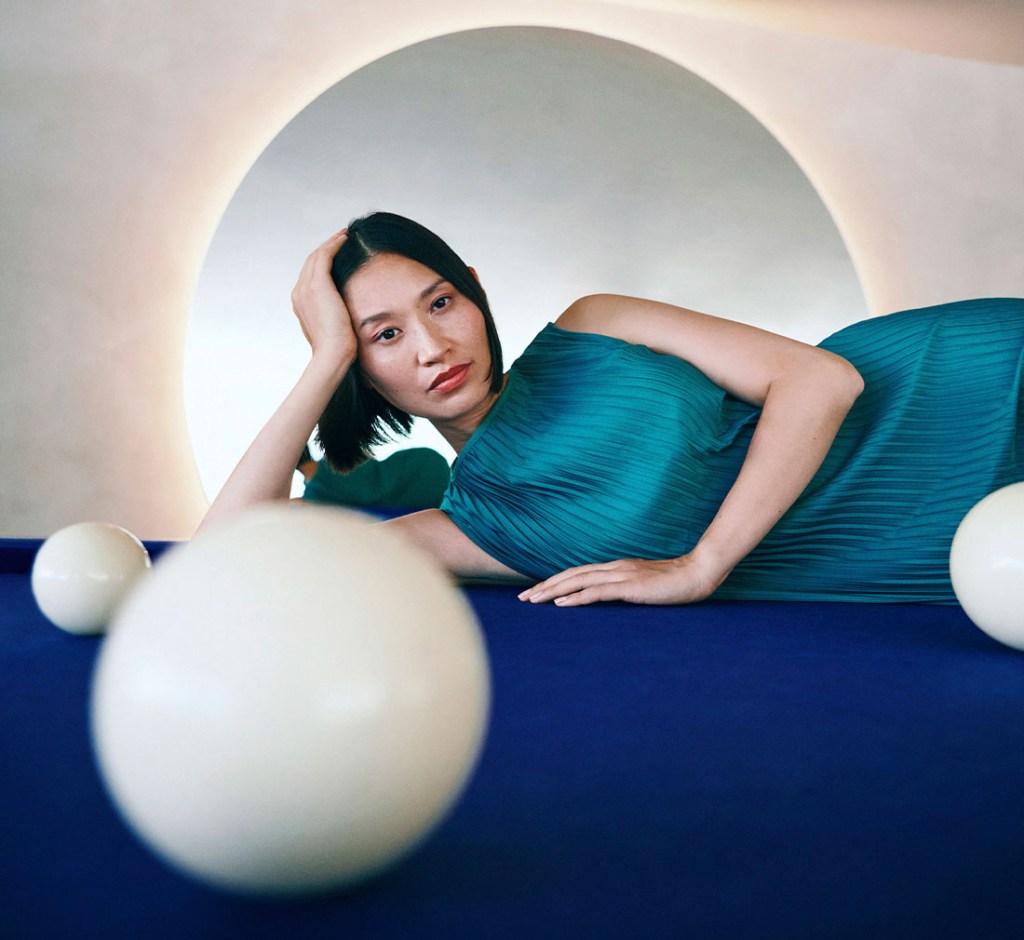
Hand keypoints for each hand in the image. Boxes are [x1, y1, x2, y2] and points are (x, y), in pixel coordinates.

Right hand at [290, 229, 357, 364]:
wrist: (332, 355)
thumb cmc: (337, 349)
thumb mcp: (333, 328)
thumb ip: (334, 315)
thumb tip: (347, 313)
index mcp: (300, 302)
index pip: (310, 274)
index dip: (322, 261)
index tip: (336, 253)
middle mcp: (299, 292)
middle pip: (310, 262)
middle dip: (325, 248)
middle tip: (341, 238)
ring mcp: (305, 288)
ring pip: (316, 256)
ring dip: (330, 243)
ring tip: (344, 235)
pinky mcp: (317, 285)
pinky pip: (324, 256)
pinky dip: (334, 244)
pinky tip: (345, 239)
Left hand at [518, 554, 721, 606]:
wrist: (699, 573)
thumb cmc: (675, 583)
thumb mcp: (645, 586)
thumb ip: (626, 590)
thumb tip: (609, 600)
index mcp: (616, 568)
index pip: (578, 573)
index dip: (555, 581)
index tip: (535, 591)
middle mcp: (614, 568)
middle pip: (571, 575)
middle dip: (545, 586)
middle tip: (522, 598)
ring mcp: (622, 575)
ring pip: (579, 581)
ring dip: (553, 591)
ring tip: (533, 600)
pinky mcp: (631, 586)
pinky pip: (598, 592)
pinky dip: (578, 597)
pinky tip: (562, 604)